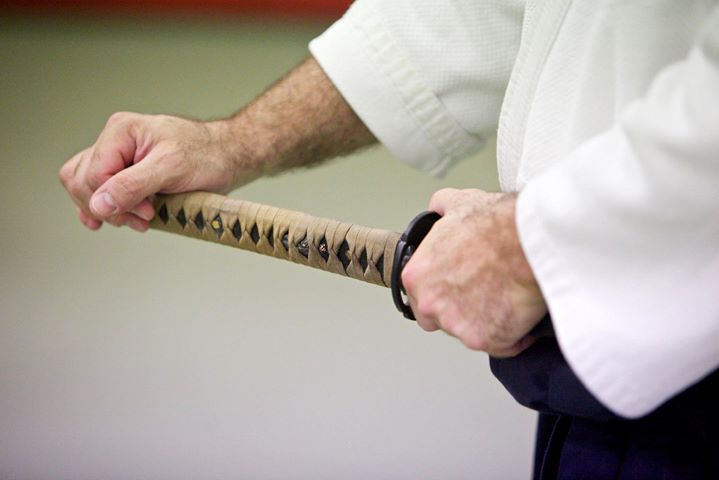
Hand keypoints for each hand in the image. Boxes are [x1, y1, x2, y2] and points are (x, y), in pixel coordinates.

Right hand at [59, 112, 255, 231]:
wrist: (227, 157)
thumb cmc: (206, 156)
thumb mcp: (171, 169)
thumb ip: (133, 186)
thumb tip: (99, 205)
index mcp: (121, 131)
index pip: (92, 176)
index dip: (116, 200)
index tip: (147, 211)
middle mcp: (115, 140)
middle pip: (82, 181)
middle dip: (109, 207)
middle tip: (143, 218)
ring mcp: (118, 156)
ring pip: (83, 185)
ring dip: (106, 209)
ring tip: (137, 220)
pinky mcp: (125, 170)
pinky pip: (95, 188)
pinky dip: (100, 206)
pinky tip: (103, 221)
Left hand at [401, 188, 546, 357]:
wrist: (530, 241)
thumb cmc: (497, 223)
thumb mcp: (461, 202)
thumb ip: (441, 207)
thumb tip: (438, 207)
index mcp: (417, 275)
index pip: (420, 296)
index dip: (444, 292)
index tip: (462, 287)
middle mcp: (430, 303)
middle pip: (441, 321)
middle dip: (461, 311)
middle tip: (486, 292)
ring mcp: (456, 325)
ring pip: (471, 334)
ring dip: (488, 321)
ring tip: (508, 296)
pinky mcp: (485, 340)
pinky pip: (502, 345)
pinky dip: (515, 335)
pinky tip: (523, 313)